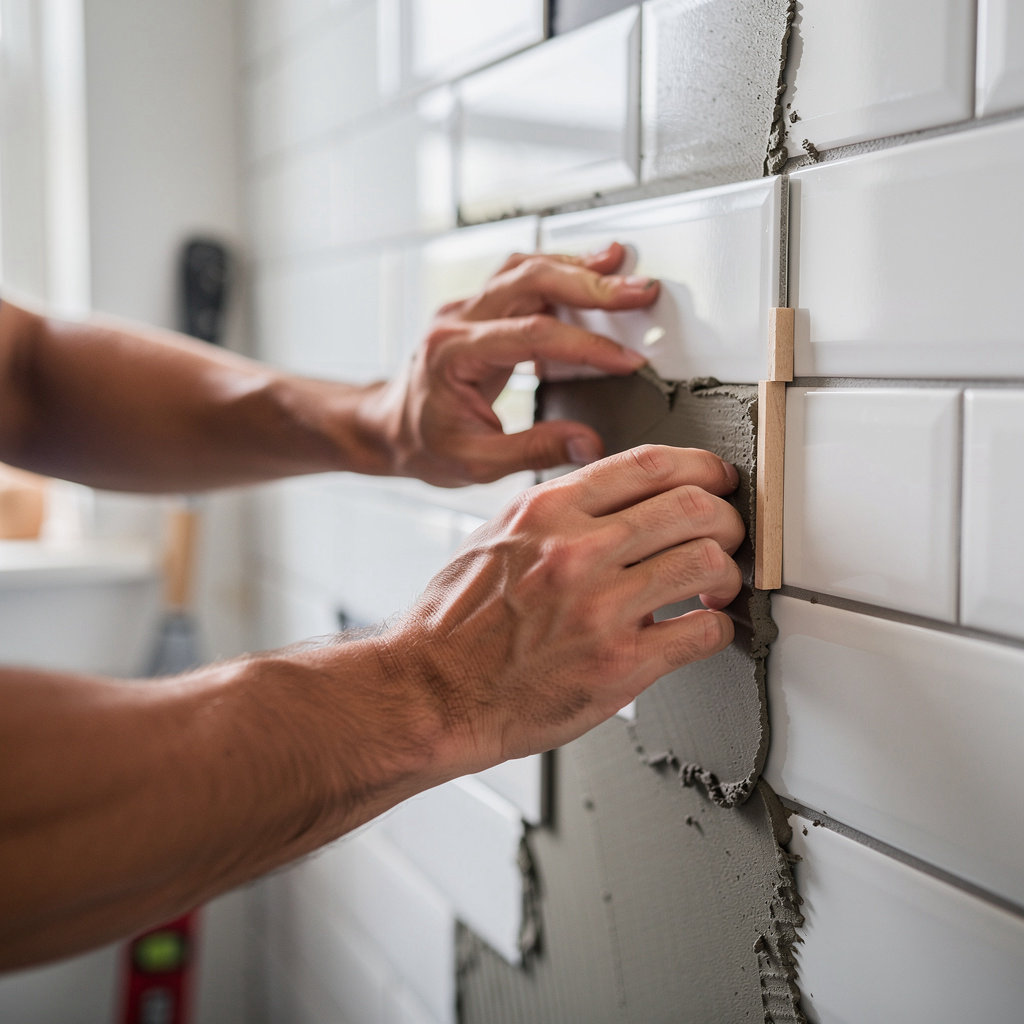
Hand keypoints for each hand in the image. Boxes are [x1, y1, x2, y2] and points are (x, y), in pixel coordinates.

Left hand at [363, 243, 658, 486]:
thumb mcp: (476, 463)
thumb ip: (535, 450)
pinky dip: (559, 273)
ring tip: (620, 267)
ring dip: (576, 268)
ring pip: (525, 268)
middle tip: (637, 291)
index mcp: (452, 355)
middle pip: (529, 280)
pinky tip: (588, 276)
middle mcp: (457, 321)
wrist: (389, 429)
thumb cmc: (423, 445)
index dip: (585, 345)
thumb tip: (589, 443)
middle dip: (590, 284)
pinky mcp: (478, 310)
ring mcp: (466, 310)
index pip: (530, 335)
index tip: (625, 359)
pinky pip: (521, 277)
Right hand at [386, 445, 744, 769]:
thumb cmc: (455, 623)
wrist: (431, 691)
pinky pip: (702, 632)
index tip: (717, 480)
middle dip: (728, 518)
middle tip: (729, 534)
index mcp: (548, 510)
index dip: (702, 467)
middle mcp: (577, 550)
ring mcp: (601, 607)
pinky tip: (701, 628)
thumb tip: (618, 502)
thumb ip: (558, 513)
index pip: (650, 464)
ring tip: (718, 585)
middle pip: (693, 506)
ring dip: (729, 572)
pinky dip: (716, 628)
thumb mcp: (497, 537)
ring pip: (708, 561)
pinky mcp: (618, 665)